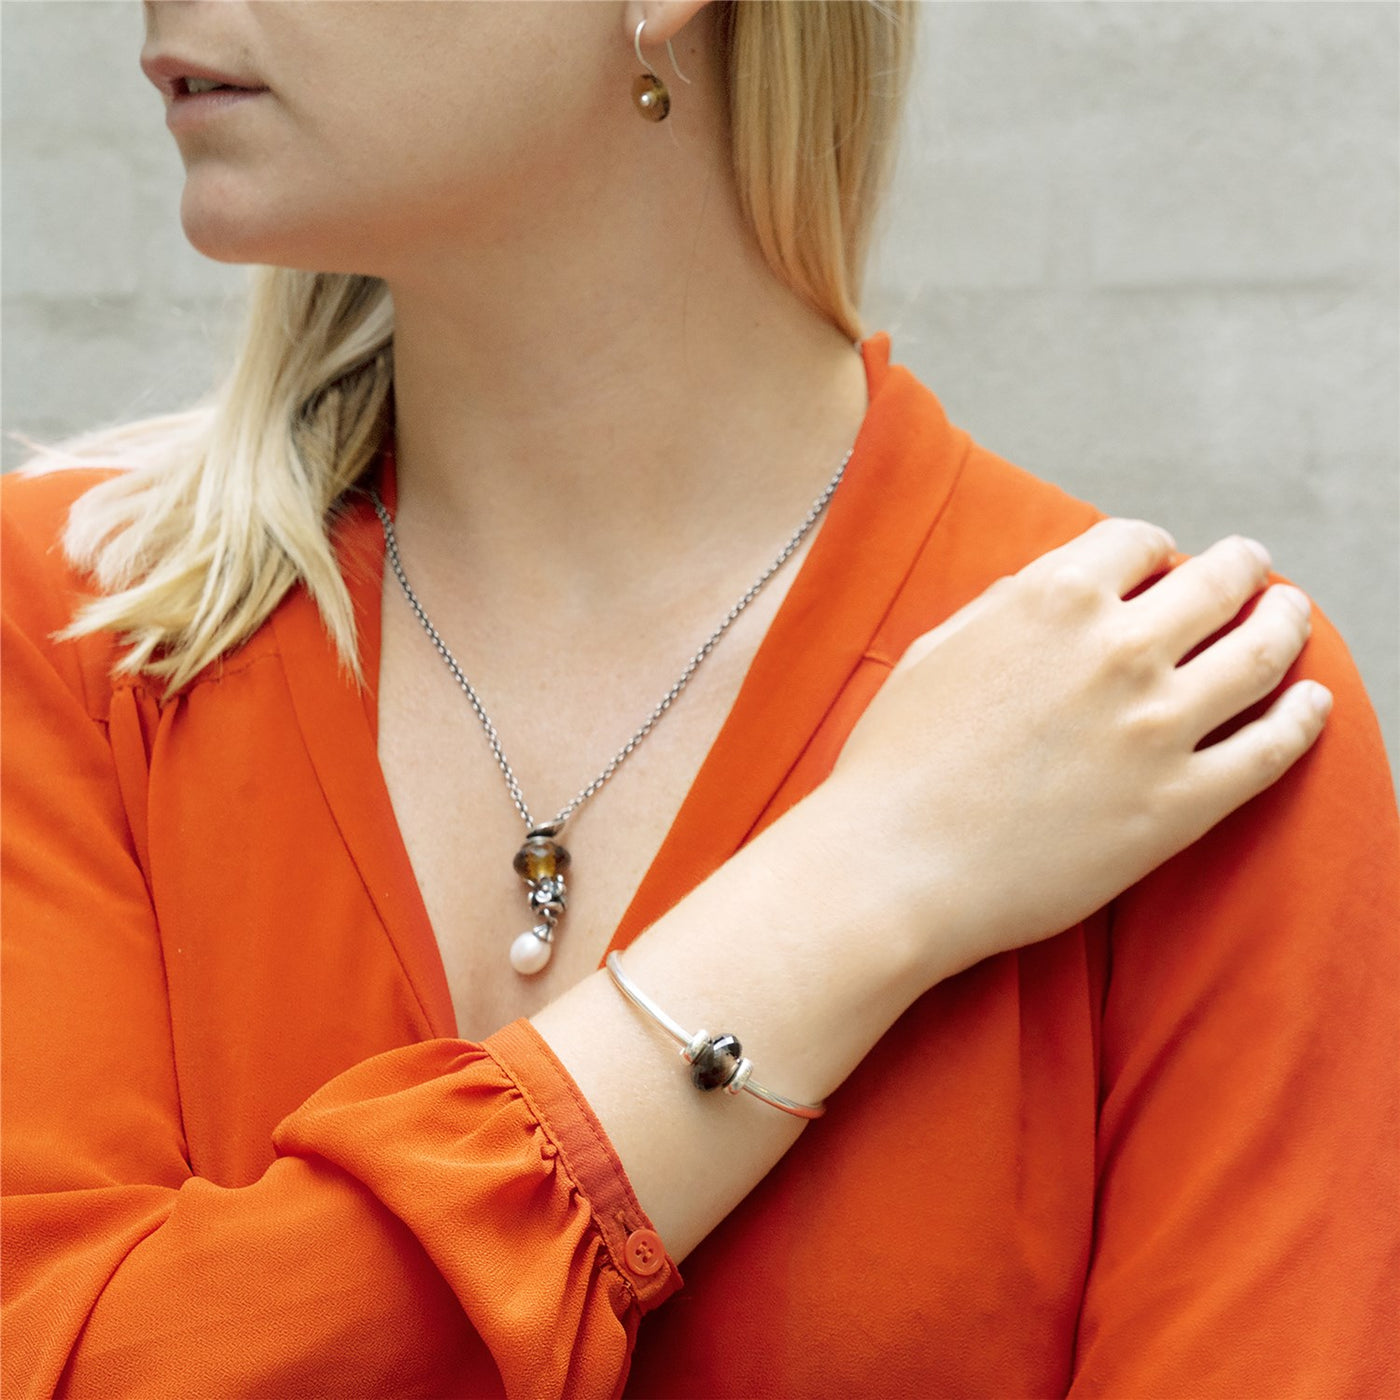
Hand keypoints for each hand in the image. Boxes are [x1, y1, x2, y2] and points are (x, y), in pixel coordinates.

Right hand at [823, 518, 1328, 985]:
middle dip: (1239, 568)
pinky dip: (1302, 718)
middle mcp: (1117, 648)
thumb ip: (1004, 609)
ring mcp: (1157, 727)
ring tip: (1292, 614)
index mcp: (1052, 598)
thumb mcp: (936, 651)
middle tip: (1252, 570)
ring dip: (1287, 621)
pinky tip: (1312, 703)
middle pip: (1216, 581)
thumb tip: (1048, 591)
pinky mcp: (1180, 805)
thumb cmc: (896, 761)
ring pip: (1261, 652)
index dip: (1153, 550)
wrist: (892, 866)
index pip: (1137, 542)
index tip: (1161, 565)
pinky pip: (1270, 749)